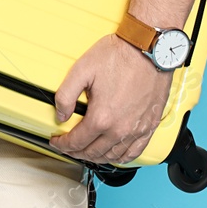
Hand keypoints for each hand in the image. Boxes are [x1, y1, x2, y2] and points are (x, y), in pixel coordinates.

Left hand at [48, 34, 172, 164]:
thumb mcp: (82, 70)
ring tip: (86, 151)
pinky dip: (120, 158)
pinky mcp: (150, 126)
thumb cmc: (120, 56)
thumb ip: (65, 95)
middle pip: (93, 152)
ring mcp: (137, 130)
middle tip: (68, 147)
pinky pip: (134, 153)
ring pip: (113, 156)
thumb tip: (61, 114)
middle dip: (76, 152)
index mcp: (102, 117)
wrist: (150, 49)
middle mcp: (120, 129)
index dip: (63, 144)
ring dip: (96, 157)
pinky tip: (113, 154)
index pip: (77, 142)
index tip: (57, 142)